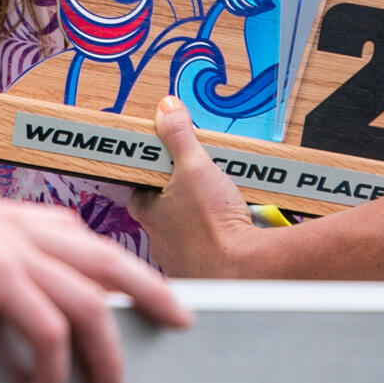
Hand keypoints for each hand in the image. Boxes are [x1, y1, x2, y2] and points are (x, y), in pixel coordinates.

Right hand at [0, 182, 191, 382]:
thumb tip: (9, 309)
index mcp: (9, 217)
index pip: (83, 237)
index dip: (123, 266)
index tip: (151, 291)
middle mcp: (17, 226)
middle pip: (106, 259)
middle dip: (150, 292)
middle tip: (179, 323)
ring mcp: (7, 248)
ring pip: (86, 302)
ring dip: (104, 353)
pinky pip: (43, 326)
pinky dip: (51, 365)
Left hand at [128, 97, 262, 278]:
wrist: (243, 274)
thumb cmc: (213, 227)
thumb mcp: (196, 166)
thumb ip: (180, 136)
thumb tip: (167, 108)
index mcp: (151, 213)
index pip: (140, 191)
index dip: (152, 176)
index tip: (167, 164)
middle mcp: (161, 240)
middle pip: (166, 212)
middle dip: (183, 199)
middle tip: (205, 185)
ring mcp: (182, 260)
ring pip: (187, 235)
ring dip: (202, 222)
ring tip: (227, 206)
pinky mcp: (205, 274)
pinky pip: (209, 253)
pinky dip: (221, 242)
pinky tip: (238, 232)